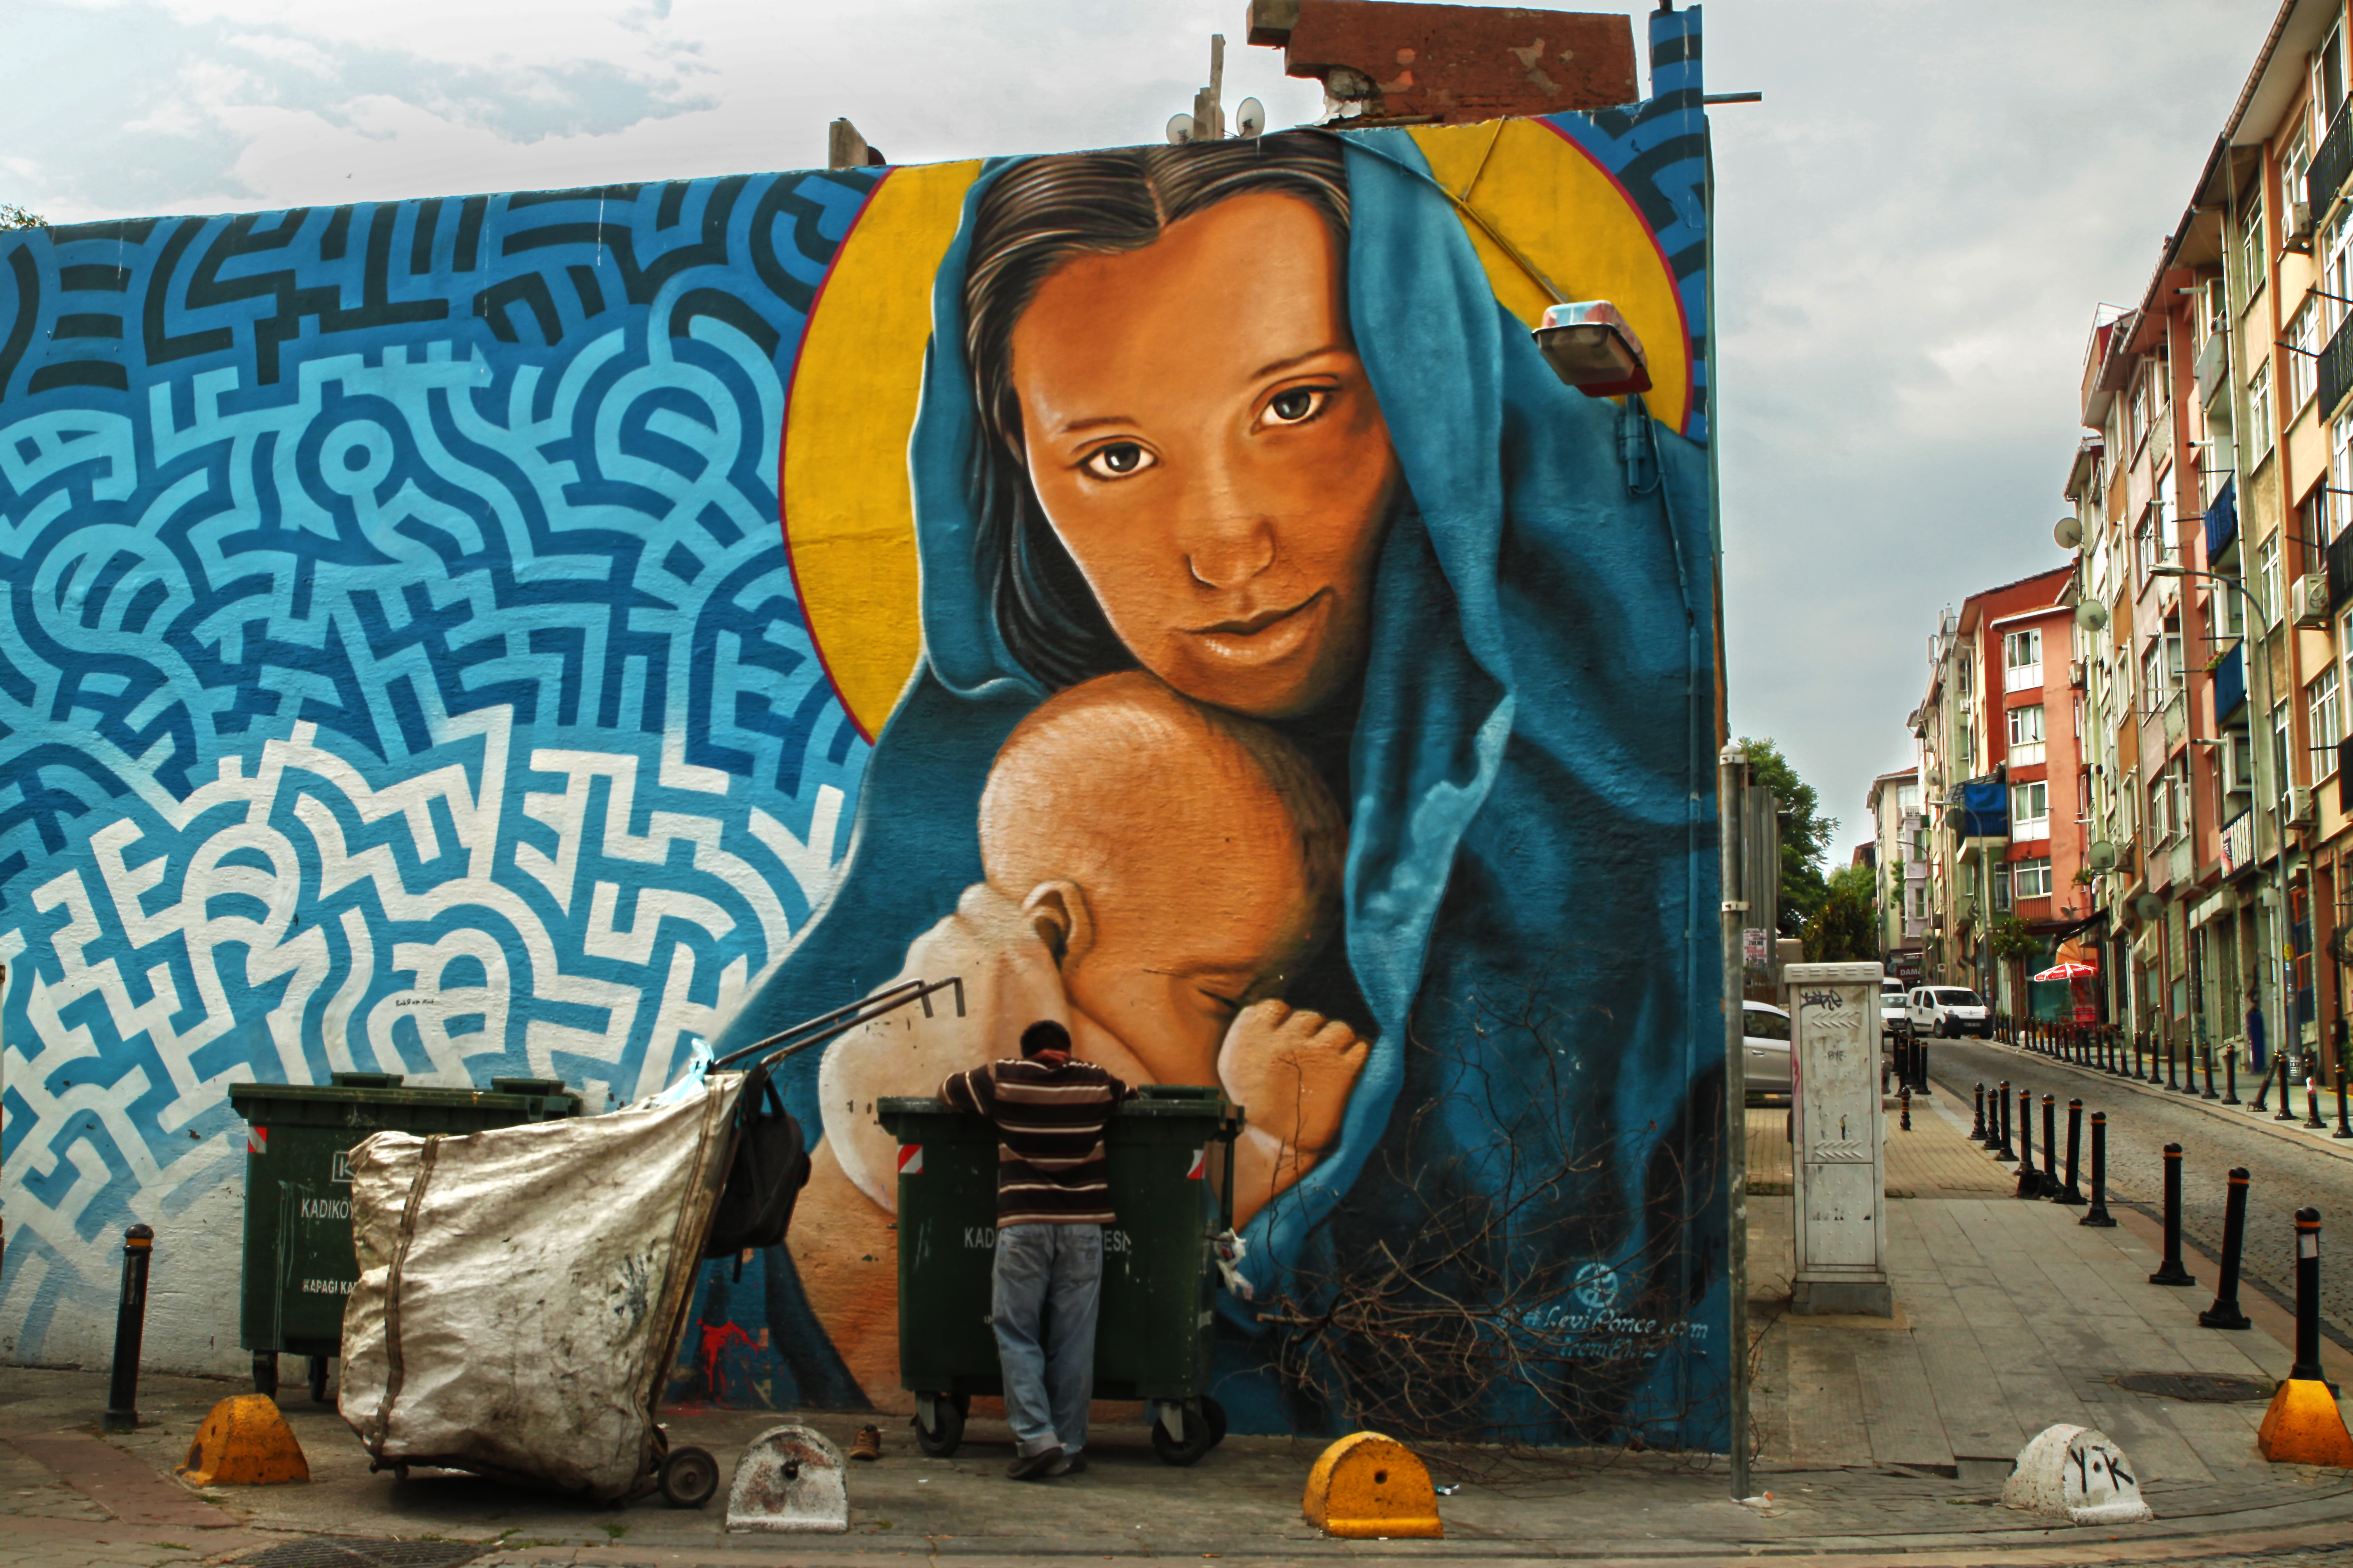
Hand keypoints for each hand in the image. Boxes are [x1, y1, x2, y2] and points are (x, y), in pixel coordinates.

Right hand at [1217, 1000, 1369, 1155]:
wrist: (1278, 1144)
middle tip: (1308, 1060)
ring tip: (1330, 1067)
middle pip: (1311, 1017)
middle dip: (1312, 1036)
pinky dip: (1357, 1058)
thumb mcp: (1232, 1065)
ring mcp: (1317, 1051)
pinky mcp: (1343, 1069)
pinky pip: (1361, 1047)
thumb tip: (1263, 1009)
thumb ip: (1247, 1033)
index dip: (1283, 1024)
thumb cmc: (1253, 1106)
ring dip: (1337, 1044)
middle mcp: (1286, 1037)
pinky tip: (1347, 1072)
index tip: (1284, 1043)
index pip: (1276, 1007)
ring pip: (1339, 1028)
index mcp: (1254, 1033)